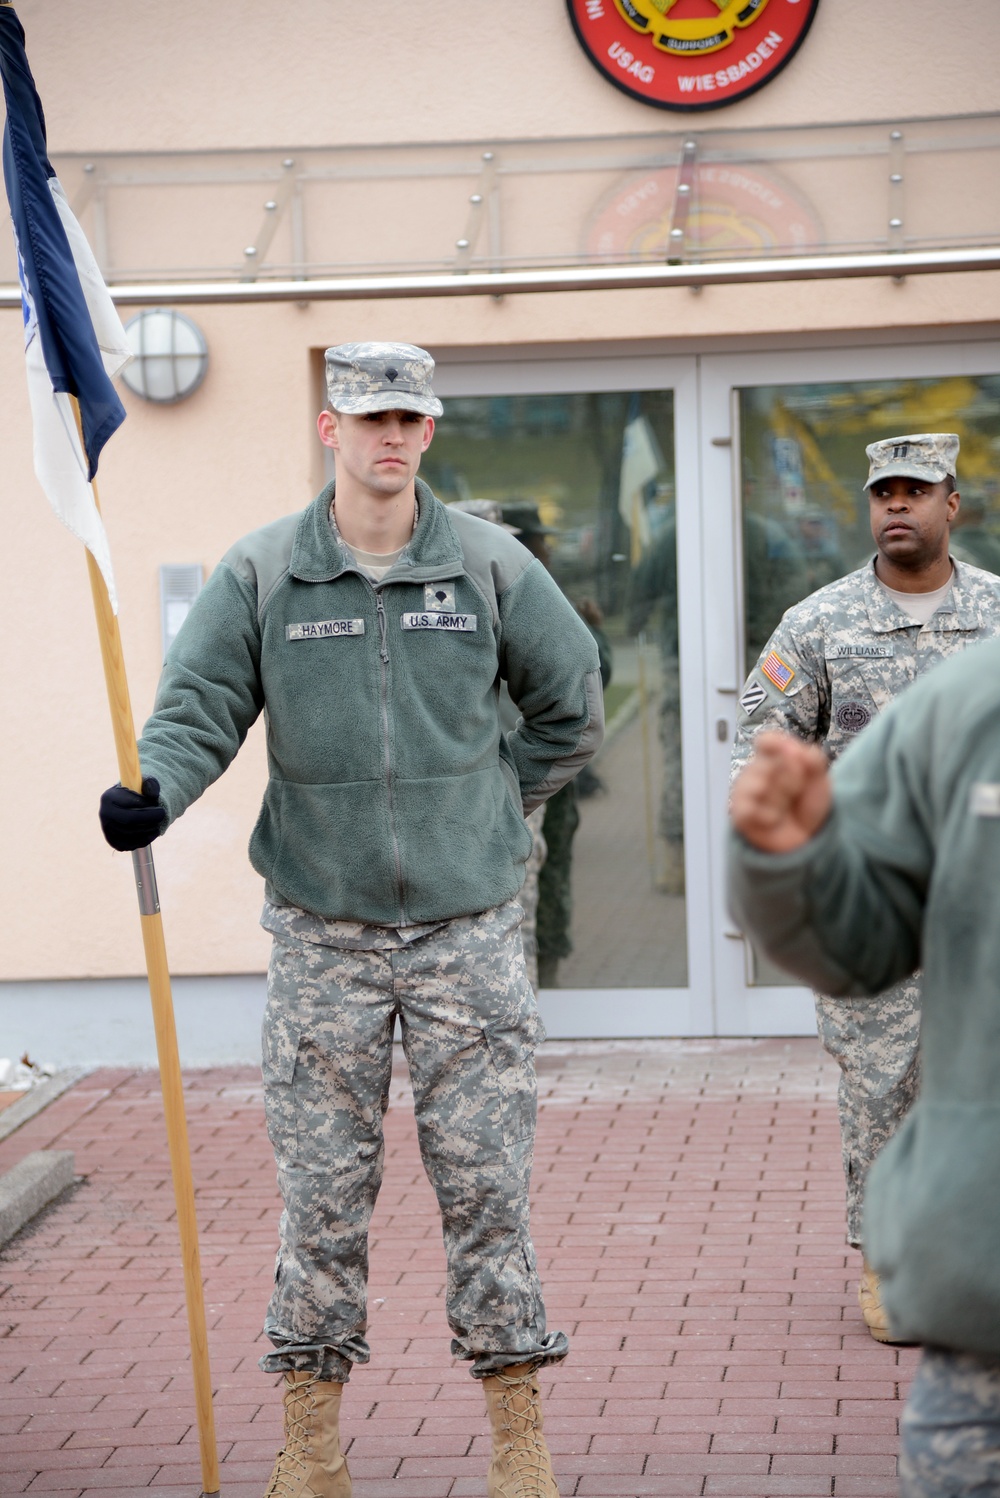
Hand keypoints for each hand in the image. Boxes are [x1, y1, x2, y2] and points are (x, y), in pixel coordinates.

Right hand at [99, 778, 165, 850]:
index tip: (159, 806)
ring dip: (148, 830)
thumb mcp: (143, 784)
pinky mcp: (112, 841)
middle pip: (129, 820)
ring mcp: (107, 829)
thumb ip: (150, 785)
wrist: (126, 806)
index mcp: (109, 797)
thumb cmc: (136, 794)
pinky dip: (143, 841)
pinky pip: (128, 845)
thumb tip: (153, 795)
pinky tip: (152, 833)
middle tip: (162, 816)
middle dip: (149, 819)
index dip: (147, 806)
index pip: (130, 803)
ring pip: (130, 834)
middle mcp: (104, 813)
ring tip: (157, 824)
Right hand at [730, 732, 831, 852]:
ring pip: (761, 786)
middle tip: (796, 794)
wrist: (806, 838)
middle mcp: (755, 771)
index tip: (793, 753)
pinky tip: (774, 820)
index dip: (778, 744)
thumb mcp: (820, 780)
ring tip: (784, 809)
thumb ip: (813, 760)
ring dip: (781, 800)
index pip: (767, 741)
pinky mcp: (740, 813)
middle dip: (792, 781)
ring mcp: (745, 791)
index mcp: (773, 758)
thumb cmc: (807, 805)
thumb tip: (796, 748)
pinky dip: (769, 816)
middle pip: (772, 764)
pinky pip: (751, 808)